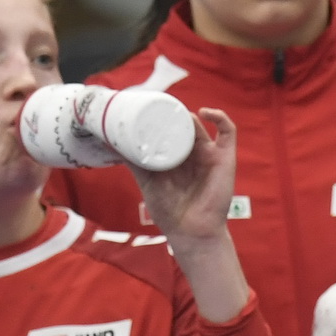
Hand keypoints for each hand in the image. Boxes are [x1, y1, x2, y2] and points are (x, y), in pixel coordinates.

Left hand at [132, 108, 237, 242]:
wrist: (190, 230)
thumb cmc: (169, 210)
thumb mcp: (146, 180)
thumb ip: (132, 161)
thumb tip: (107, 142)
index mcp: (176, 157)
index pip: (170, 129)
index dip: (162, 116)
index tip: (147, 105)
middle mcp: (193, 153)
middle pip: (184, 125)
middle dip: (172, 114)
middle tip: (156, 105)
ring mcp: (209, 153)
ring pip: (200, 125)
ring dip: (187, 116)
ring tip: (172, 113)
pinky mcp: (224, 157)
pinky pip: (228, 131)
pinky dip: (219, 117)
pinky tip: (203, 113)